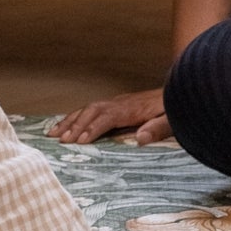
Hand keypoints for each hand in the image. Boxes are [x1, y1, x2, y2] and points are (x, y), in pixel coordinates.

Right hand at [47, 87, 172, 145]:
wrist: (177, 90)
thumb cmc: (174, 109)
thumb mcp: (172, 119)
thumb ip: (157, 129)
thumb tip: (140, 139)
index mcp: (131, 109)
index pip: (107, 118)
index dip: (93, 128)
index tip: (80, 141)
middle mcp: (119, 103)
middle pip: (92, 112)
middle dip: (75, 126)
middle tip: (61, 141)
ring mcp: (116, 102)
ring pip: (87, 109)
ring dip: (70, 121)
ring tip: (53, 134)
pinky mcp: (115, 104)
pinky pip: (90, 109)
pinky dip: (76, 116)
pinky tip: (66, 124)